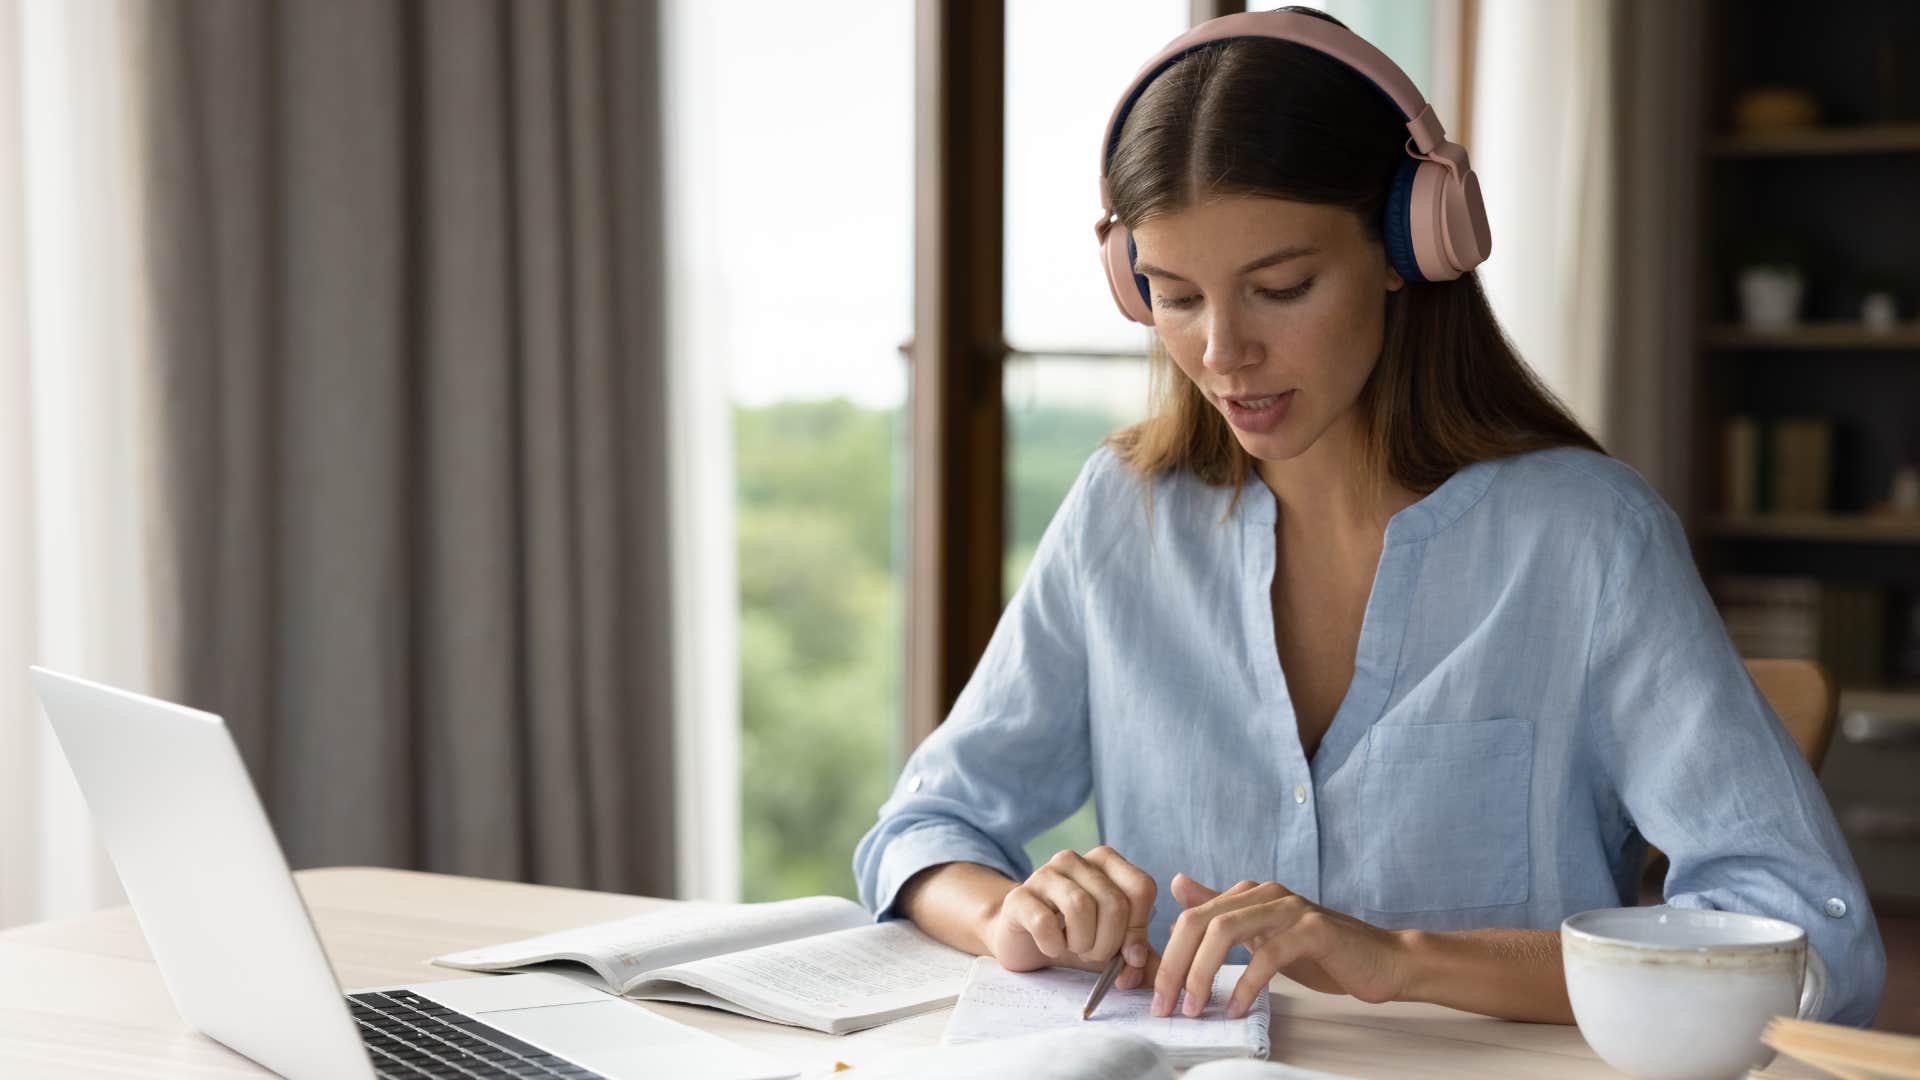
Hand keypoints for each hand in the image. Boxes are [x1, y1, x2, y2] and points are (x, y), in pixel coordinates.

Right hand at [984, 846, 1159, 989]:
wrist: (1025, 941)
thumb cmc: (1076, 938)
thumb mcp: (1115, 946)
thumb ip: (1141, 956)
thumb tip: (1146, 966)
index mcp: (1105, 862)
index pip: (1141, 888)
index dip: (1139, 929)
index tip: (1129, 956)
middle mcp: (1074, 860)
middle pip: (1114, 902)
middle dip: (1110, 943)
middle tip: (1095, 955)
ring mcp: (1043, 874)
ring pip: (1080, 906)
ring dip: (1083, 943)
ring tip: (1075, 949)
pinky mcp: (1018, 896)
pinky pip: (1044, 922)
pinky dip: (1054, 945)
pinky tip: (1051, 947)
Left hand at [1152, 873, 1411, 1018]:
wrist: (1382, 960)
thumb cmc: (1321, 953)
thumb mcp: (1263, 934)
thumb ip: (1222, 912)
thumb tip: (1178, 885)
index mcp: (1249, 893)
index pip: (1191, 917)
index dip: (1167, 955)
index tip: (1156, 994)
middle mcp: (1266, 892)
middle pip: (1200, 921)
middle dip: (1175, 965)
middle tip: (1165, 1005)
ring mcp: (1290, 907)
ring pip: (1226, 930)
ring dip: (1202, 973)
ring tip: (1194, 1008)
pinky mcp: (1314, 929)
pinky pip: (1268, 953)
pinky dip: (1246, 983)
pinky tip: (1236, 1007)